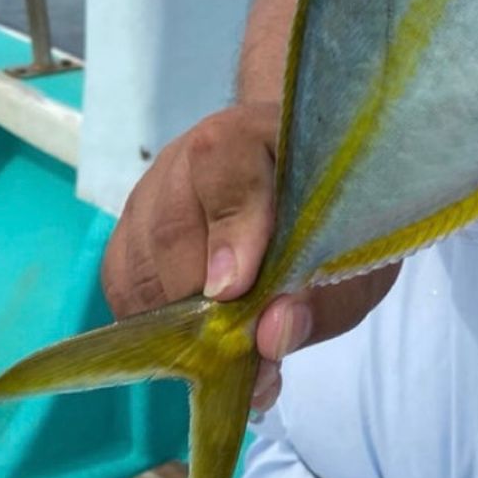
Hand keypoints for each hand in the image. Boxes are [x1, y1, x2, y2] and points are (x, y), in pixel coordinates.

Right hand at [100, 102, 398, 411]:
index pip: (228, 162)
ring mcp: (159, 183)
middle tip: (233, 345)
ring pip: (139, 259)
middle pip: (172, 226)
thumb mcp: (356, 257)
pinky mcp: (134, 222)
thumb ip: (323, 297)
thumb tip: (271, 337)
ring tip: (218, 345)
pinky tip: (189, 333)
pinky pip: (121, 278)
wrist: (316, 184)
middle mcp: (202, 150)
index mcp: (267, 132)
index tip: (233, 290)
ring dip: (174, 317)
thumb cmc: (340, 216)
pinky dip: (150, 317)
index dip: (230, 228)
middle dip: (199, 300)